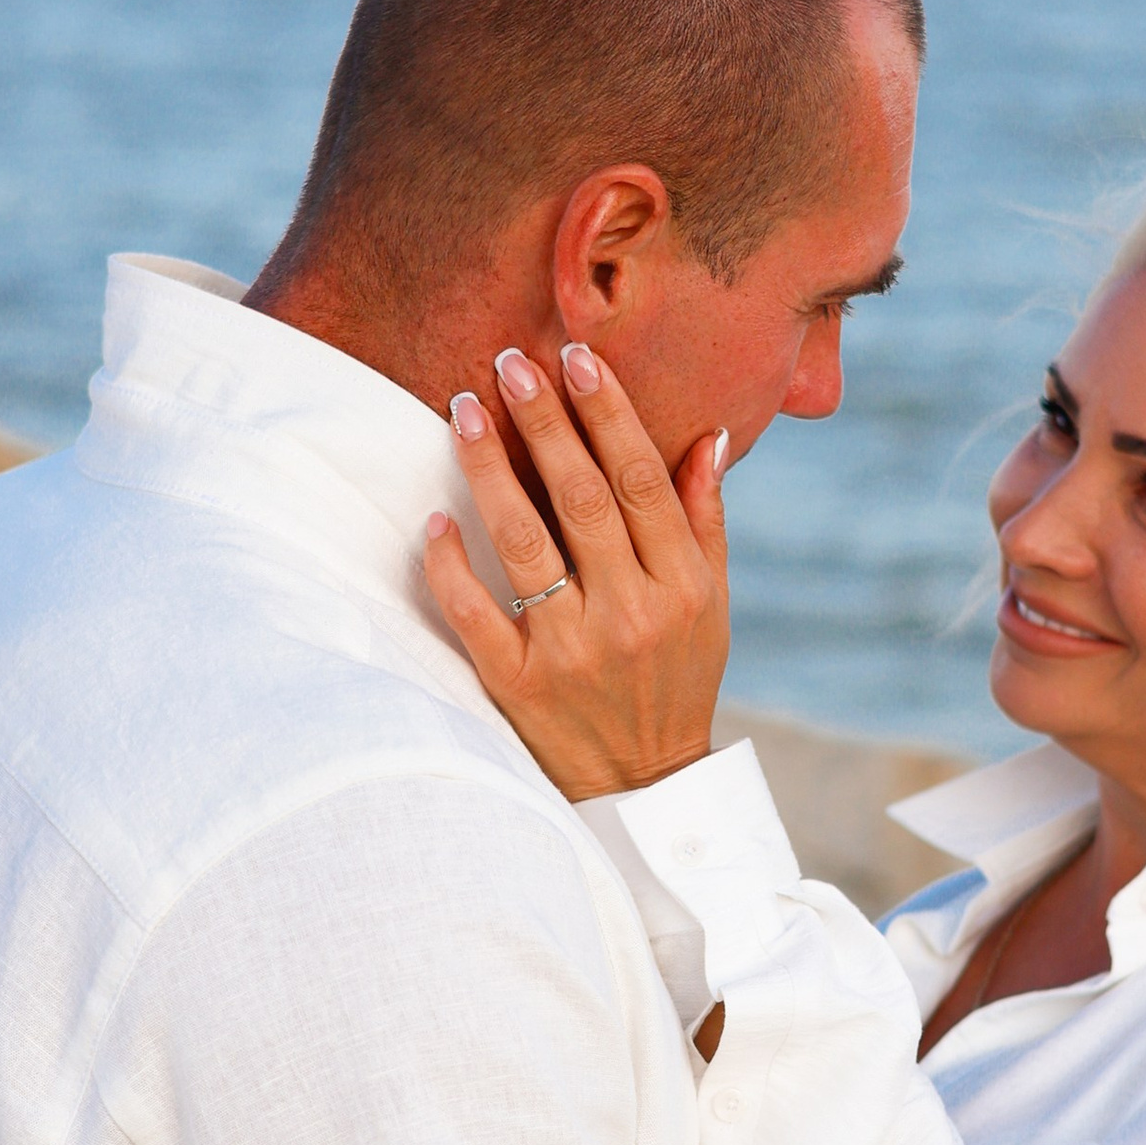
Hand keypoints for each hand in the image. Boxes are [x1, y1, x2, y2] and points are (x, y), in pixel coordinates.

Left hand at [422, 343, 731, 800]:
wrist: (641, 785)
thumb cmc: (675, 679)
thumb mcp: (710, 603)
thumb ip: (703, 519)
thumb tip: (708, 434)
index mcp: (681, 586)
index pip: (641, 481)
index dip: (608, 414)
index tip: (577, 359)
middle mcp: (630, 614)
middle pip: (582, 499)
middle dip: (545, 422)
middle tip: (510, 361)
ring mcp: (571, 652)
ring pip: (524, 543)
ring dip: (490, 470)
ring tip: (465, 409)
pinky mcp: (518, 685)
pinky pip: (476, 613)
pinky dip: (451, 565)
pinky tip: (435, 519)